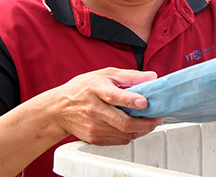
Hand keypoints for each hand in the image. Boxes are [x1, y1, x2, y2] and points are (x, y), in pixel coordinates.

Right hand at [47, 67, 163, 145]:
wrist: (58, 109)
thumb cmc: (83, 88)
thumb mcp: (105, 75)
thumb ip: (130, 76)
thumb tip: (152, 76)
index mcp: (96, 89)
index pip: (115, 96)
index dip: (131, 100)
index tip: (145, 102)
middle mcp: (94, 109)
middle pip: (123, 122)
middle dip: (146, 123)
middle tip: (158, 118)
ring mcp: (93, 126)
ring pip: (124, 134)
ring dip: (142, 130)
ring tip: (150, 123)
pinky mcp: (94, 138)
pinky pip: (119, 140)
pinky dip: (131, 135)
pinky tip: (135, 127)